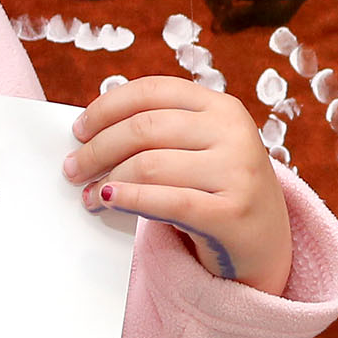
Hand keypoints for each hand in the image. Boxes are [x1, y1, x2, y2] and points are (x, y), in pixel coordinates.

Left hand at [68, 76, 294, 293]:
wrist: (264, 246)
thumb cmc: (218, 193)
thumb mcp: (202, 150)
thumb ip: (160, 135)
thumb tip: (90, 135)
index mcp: (222, 107)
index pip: (153, 91)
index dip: (108, 107)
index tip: (79, 130)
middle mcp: (234, 133)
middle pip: (144, 128)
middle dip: (98, 149)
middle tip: (73, 169)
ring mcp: (237, 172)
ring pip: (149, 166)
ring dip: (107, 181)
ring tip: (90, 197)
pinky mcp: (232, 213)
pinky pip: (166, 202)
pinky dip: (128, 200)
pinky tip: (108, 202)